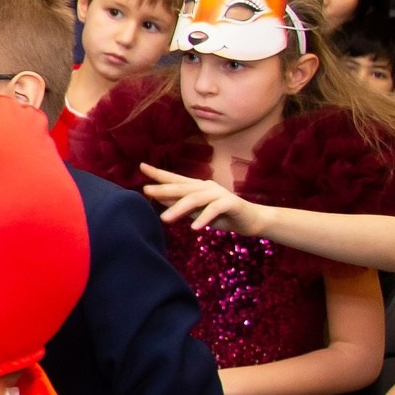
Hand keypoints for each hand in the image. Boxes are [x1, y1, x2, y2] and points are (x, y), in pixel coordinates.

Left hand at [139, 165, 265, 234]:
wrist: (252, 220)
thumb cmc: (221, 216)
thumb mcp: (196, 211)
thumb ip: (180, 204)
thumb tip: (157, 199)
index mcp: (197, 187)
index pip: (175, 178)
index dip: (159, 173)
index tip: (142, 166)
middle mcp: (206, 186)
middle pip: (182, 187)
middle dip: (164, 188)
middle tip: (146, 190)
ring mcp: (219, 193)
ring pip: (196, 198)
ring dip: (179, 209)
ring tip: (164, 219)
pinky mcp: (231, 203)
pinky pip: (215, 209)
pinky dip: (204, 218)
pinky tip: (194, 228)